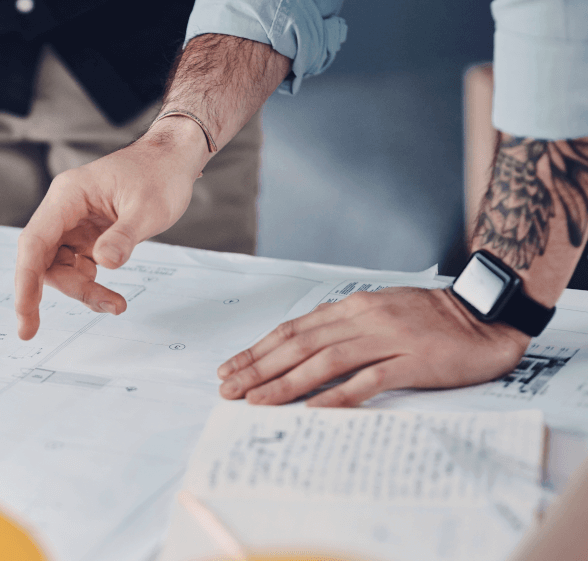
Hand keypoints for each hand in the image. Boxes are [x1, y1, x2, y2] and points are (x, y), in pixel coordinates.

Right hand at [14, 118, 208, 339]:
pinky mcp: (86, 235)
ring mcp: (74, 224)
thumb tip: (105, 263)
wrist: (171, 161)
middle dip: (65, 290)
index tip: (24, 312)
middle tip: (81, 315)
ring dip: (82, 290)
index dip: (26, 279)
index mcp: (68, 195)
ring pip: (59, 267)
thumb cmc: (159, 174)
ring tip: (115, 304)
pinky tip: (111, 294)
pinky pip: (76, 267)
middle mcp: (64, 210)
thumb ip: (124, 236)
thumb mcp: (148, 208)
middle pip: (44, 259)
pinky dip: (90, 285)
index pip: (35, 242)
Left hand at [216, 287, 529, 406]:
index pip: (293, 330)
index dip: (257, 350)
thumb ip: (341, 325)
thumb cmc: (430, 317)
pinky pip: (371, 379)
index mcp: (351, 307)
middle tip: (229, 389)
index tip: (229, 368)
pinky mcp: (415, 361)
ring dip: (287, 382)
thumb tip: (300, 341)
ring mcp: (389, 339)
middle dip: (259, 368)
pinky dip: (340, 394)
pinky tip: (315, 409)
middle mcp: (363, 319)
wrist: (486, 314)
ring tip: (258, 401)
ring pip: (327, 360)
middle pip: (300, 345)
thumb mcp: (378, 311)